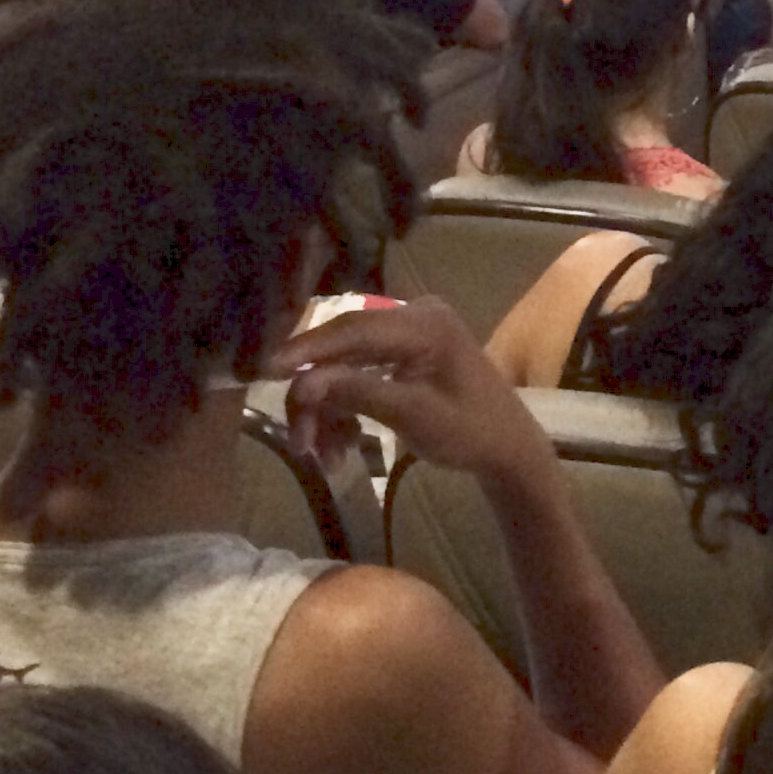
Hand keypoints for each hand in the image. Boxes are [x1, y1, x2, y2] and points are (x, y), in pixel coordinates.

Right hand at [272, 297, 554, 494]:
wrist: (506, 448)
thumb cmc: (469, 431)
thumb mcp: (412, 416)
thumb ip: (357, 393)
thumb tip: (300, 383)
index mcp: (424, 323)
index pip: (353, 329)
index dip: (307, 349)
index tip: (265, 371)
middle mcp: (413, 317)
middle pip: (342, 348)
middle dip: (315, 395)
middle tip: (298, 439)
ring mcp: (407, 335)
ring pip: (345, 366)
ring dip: (328, 410)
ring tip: (322, 456)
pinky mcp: (402, 355)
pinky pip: (359, 374)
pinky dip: (344, 409)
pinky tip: (338, 447)